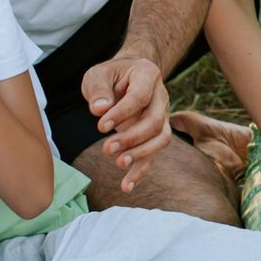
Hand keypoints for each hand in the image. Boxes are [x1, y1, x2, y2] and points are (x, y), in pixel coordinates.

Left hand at [81, 55, 170, 192]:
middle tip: (106, 148)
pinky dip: (141, 171)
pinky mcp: (155, 134)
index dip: (122, 113)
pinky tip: (127, 186)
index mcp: (148, 76)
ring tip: (119, 164)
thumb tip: (100, 109)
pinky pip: (153, 154)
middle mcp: (161, 97)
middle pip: (155, 122)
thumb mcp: (98, 74)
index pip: (140, 97)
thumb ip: (98, 89)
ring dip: (140, 154)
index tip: (100, 126)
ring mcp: (162, 116)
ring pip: (160, 139)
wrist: (127, 76)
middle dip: (131, 138)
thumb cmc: (111, 75)